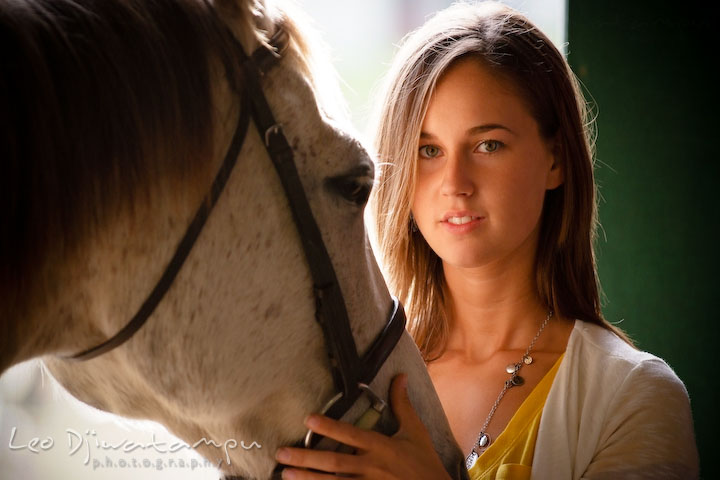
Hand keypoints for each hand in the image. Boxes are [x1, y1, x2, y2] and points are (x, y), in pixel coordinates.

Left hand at [274, 374, 451, 478]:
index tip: (308, 420)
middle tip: (281, 453)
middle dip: (306, 459)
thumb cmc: (425, 463)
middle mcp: (372, 468)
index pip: (351, 435)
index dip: (330, 428)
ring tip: (285, 473)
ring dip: (308, 479)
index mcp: (382, 448)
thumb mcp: (415, 432)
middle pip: (334, 463)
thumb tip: (399, 376)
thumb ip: (402, 405)